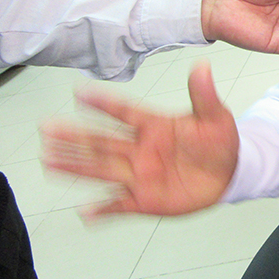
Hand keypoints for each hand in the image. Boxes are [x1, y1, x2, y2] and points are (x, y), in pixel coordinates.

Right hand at [41, 61, 238, 217]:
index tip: (79, 92)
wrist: (230, 173)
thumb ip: (203, 94)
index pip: (124, 112)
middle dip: (74, 136)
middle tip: (47, 129)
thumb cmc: (219, 141)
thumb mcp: (215, 116)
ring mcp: (140, 174)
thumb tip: (202, 66)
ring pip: (102, 169)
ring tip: (49, 160)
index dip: (103, 103)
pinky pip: (120, 205)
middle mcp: (140, 149)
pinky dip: (103, 209)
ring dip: (76, 166)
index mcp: (154, 125)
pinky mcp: (145, 199)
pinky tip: (84, 211)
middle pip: (102, 141)